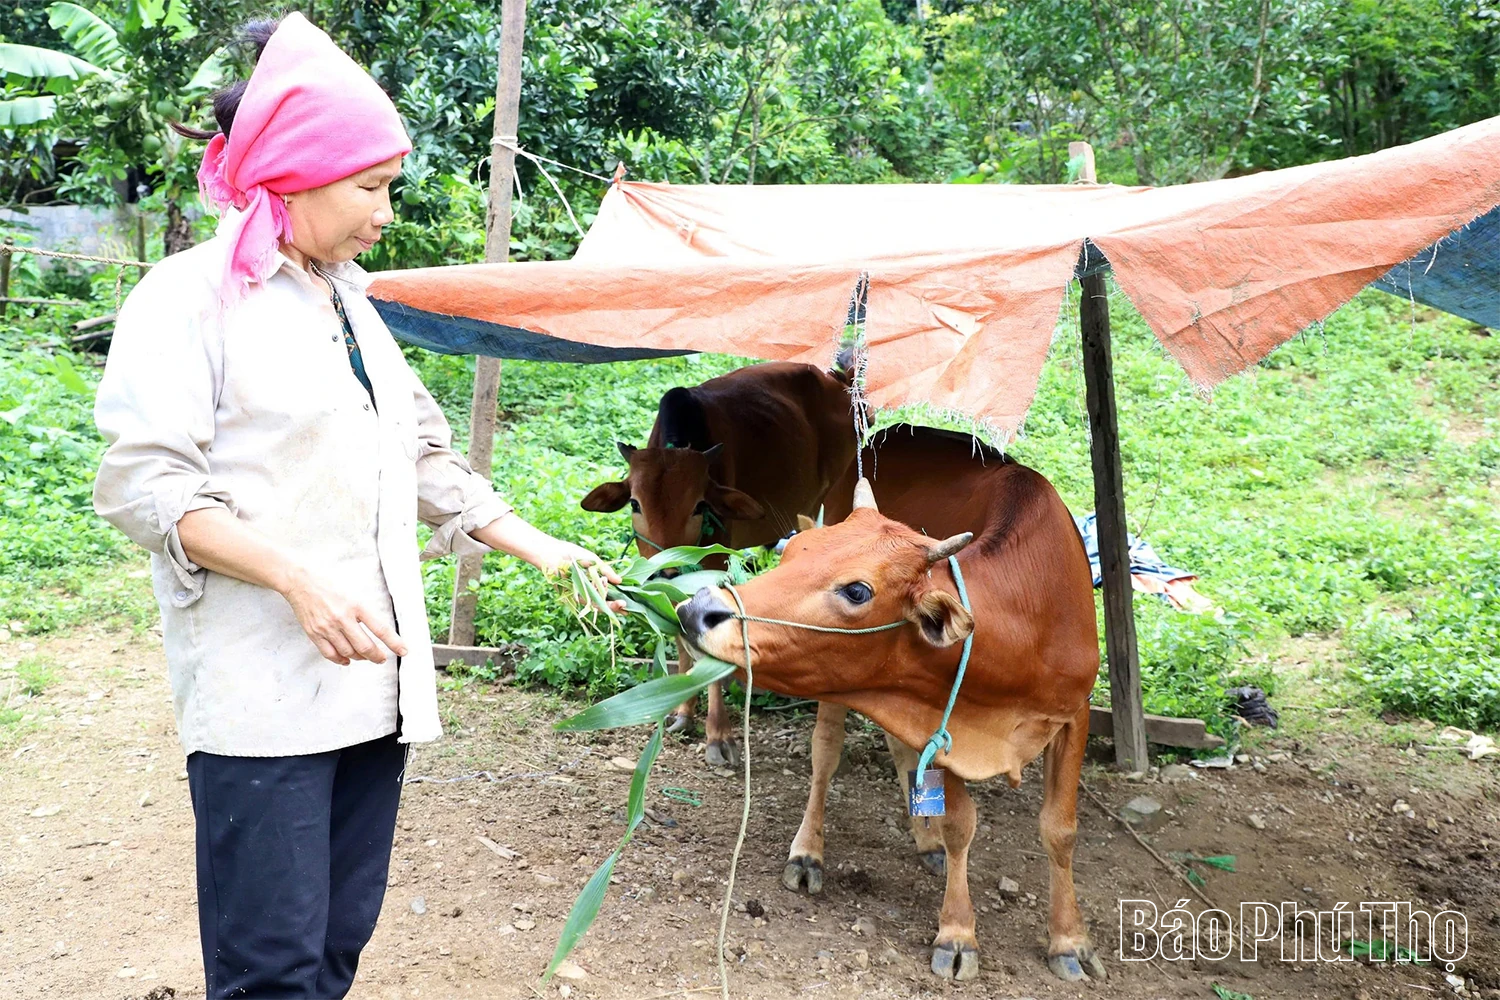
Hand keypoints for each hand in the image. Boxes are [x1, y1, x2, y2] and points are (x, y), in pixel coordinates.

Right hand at [279, 564, 408, 665]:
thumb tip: (378, 629)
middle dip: (377, 656)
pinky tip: (347, 660)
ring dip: (360, 658)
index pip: (380, 628)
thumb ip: (364, 611)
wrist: (300, 582)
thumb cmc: (328, 585)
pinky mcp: (314, 634)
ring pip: (349, 653)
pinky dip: (341, 660)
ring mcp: (327, 628)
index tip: (403, 651)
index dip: (394, 643)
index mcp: (356, 605)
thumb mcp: (353, 593)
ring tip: (365, 656)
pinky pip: (330, 654)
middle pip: (365, 646)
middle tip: (382, 659)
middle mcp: (342, 618)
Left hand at [534, 540, 626, 612]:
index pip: (611, 592)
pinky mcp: (572, 596)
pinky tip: (605, 592)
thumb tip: (620, 581)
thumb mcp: (594, 562)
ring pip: (597, 605)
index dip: (619, 599)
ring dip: (609, 605)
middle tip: (624, 606)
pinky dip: (596, 598)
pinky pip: (587, 601)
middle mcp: (590, 589)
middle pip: (605, 602)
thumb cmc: (573, 555)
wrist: (554, 554)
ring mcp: (582, 594)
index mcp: (596, 580)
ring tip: (619, 603)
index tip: (629, 604)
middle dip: (615, 606)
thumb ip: (607, 571)